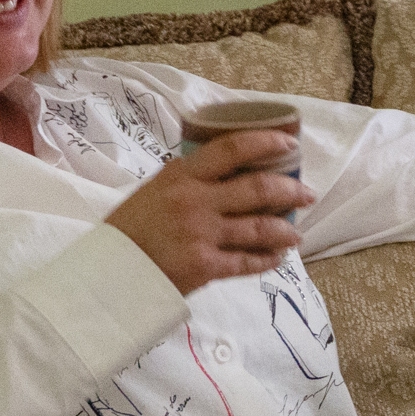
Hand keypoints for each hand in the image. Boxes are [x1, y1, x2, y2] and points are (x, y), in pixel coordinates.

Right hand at [106, 129, 311, 294]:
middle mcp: (195, 200)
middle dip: (289, 190)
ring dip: (284, 230)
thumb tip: (226, 167)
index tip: (290, 141)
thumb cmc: (129, 229)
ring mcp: (202, 234)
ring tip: (297, 233)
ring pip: (259, 228)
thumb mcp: (154, 190)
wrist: (106, 274)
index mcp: (182, 175)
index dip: (266, 141)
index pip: (233, 148)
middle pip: (257, 188)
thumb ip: (188, 179)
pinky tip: (277, 258)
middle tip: (307, 194)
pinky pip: (247, 262)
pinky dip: (266, 259)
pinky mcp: (204, 266)